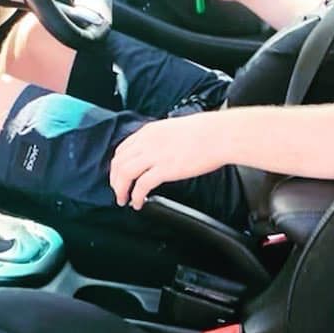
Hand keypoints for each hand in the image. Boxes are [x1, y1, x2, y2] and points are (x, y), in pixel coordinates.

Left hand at [110, 113, 227, 209]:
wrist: (219, 135)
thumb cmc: (205, 132)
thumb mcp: (173, 129)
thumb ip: (160, 140)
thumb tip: (156, 152)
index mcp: (149, 132)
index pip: (122, 149)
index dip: (117, 166)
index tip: (118, 175)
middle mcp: (147, 142)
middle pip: (118, 163)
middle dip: (114, 180)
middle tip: (117, 191)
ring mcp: (154, 155)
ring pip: (124, 174)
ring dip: (120, 189)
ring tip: (123, 199)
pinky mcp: (164, 169)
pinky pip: (141, 185)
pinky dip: (136, 196)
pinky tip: (138, 203)